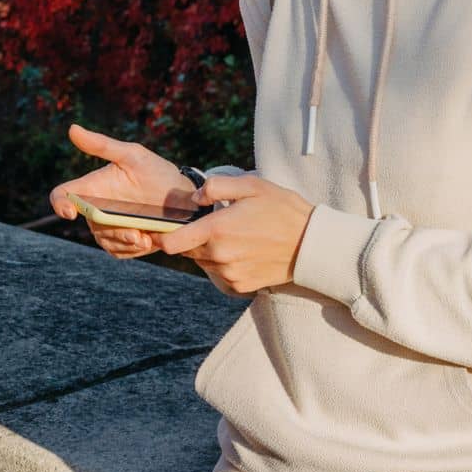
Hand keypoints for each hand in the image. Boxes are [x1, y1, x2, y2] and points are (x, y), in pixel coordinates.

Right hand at [49, 123, 195, 260]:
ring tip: (146, 239)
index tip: (72, 212)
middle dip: (111, 231)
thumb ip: (103, 145)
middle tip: (136, 234)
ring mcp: (110, 226)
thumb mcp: (133, 155)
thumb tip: (72, 128)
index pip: (63, 195)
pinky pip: (118, 252)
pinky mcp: (124, 243)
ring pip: (105, 241)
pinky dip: (131, 250)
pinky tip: (149, 242)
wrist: (185, 198)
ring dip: (124, 242)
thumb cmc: (156, 171)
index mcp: (93, 186)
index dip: (60, 203)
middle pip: (90, 224)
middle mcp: (97, 207)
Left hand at [142, 172, 315, 294]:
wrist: (311, 244)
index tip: (161, 229)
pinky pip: (219, 275)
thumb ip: (217, 186)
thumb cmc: (282, 210)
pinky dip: (223, 264)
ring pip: (203, 262)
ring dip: (208, 250)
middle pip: (187, 251)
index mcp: (217, 230)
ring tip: (235, 235)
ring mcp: (229, 274)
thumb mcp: (251, 185)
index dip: (161, 235)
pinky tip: (242, 251)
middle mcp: (219, 256)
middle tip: (215, 223)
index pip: (172, 242)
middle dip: (192, 238)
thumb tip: (195, 197)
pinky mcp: (239, 286)